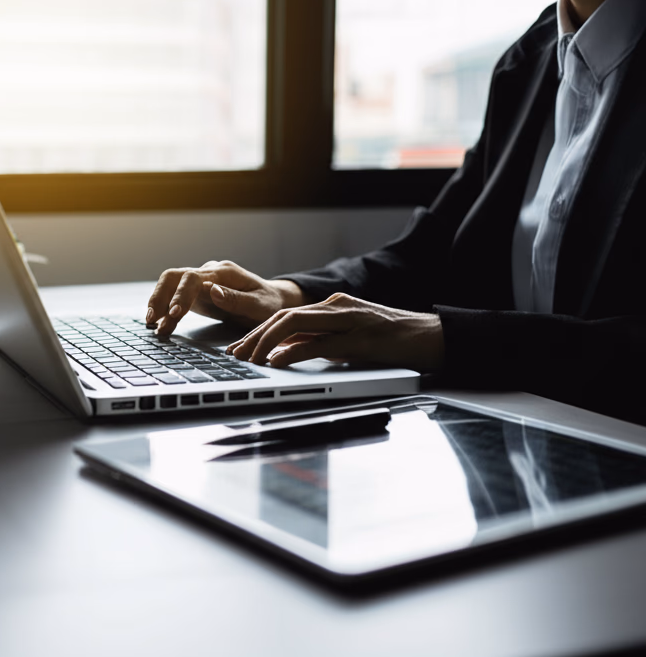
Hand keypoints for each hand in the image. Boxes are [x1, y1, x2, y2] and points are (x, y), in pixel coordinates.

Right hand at [146, 260, 306, 335]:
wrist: (271, 300)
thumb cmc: (268, 303)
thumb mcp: (260, 305)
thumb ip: (236, 299)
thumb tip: (212, 291)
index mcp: (224, 272)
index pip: (194, 277)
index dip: (181, 294)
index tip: (174, 313)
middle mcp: (209, 272)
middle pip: (174, 276)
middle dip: (160, 296)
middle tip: (152, 319)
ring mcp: (201, 281)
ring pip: (170, 285)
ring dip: (158, 303)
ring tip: (152, 325)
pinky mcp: (196, 293)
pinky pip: (174, 297)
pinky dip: (165, 311)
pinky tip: (160, 326)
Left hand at [227, 292, 444, 371]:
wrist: (433, 337)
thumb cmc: (393, 342)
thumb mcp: (349, 341)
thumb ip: (320, 343)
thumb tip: (287, 354)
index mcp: (332, 307)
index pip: (285, 315)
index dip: (258, 331)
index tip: (239, 348)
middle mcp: (336, 307)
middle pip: (283, 317)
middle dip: (254, 336)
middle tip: (235, 355)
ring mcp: (348, 320)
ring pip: (295, 323)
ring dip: (266, 342)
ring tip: (250, 359)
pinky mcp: (360, 339)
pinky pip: (320, 343)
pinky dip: (295, 352)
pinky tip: (278, 361)